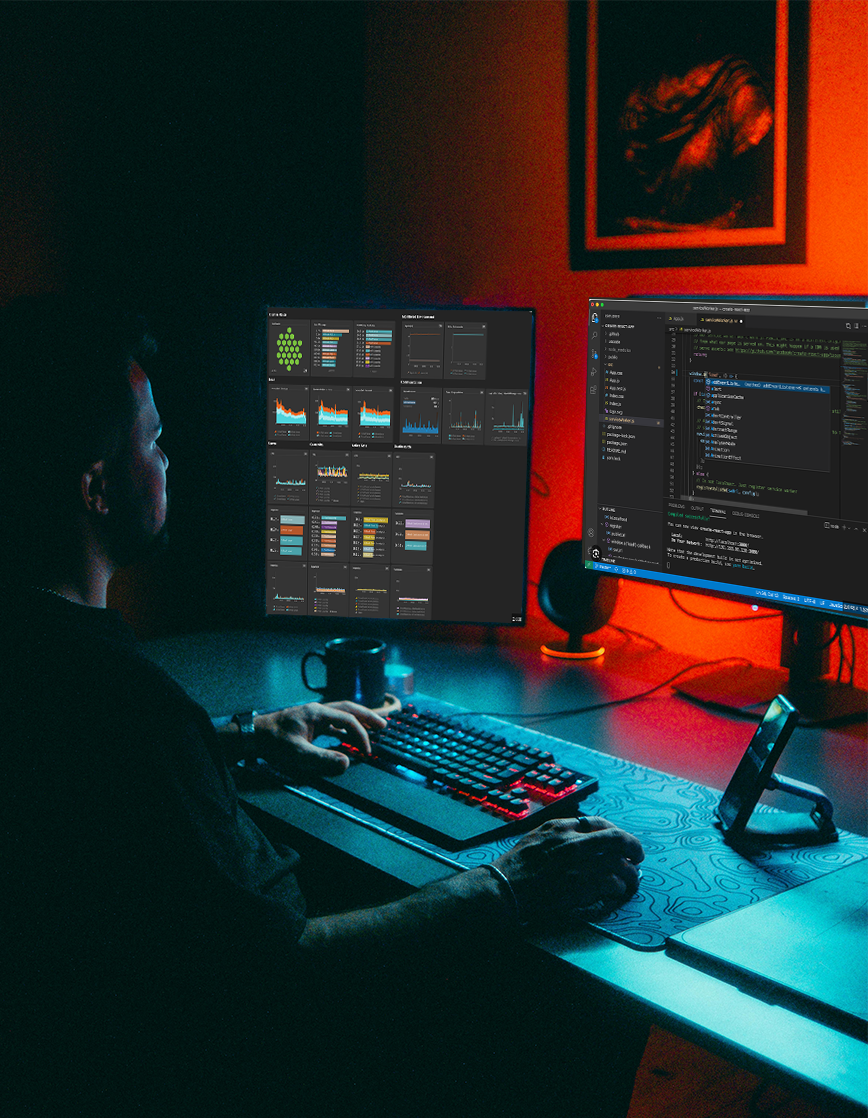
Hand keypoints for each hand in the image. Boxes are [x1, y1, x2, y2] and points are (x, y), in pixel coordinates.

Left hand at [249, 701, 386, 782]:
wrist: (252, 736)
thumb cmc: (272, 743)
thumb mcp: (298, 754)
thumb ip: (323, 758)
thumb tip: (346, 762)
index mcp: (317, 713)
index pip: (347, 719)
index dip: (360, 734)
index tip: (367, 750)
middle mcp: (317, 710)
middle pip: (348, 708)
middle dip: (367, 716)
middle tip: (383, 725)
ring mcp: (312, 715)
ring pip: (341, 713)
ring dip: (357, 720)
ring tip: (371, 727)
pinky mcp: (308, 723)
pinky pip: (332, 722)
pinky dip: (344, 728)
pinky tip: (347, 737)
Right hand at [492, 816, 643, 922]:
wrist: (504, 887)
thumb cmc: (516, 866)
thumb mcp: (536, 837)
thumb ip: (559, 834)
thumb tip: (582, 837)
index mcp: (561, 827)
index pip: (599, 822)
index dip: (616, 832)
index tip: (622, 841)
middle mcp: (572, 841)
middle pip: (616, 839)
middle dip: (633, 847)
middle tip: (638, 857)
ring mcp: (578, 863)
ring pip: (619, 864)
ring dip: (629, 874)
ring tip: (630, 880)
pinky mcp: (581, 885)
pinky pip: (611, 884)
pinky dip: (617, 888)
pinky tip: (615, 892)